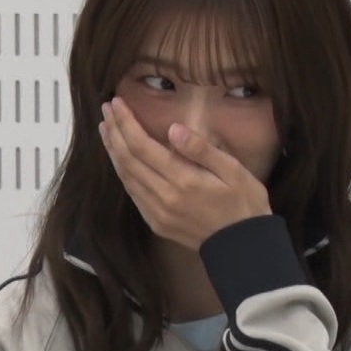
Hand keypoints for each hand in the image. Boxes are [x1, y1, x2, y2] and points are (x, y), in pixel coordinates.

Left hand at [100, 97, 271, 251]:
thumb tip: (174, 128)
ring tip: (106, 129)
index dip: (126, 123)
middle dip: (115, 132)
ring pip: (126, 177)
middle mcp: (163, 197)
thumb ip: (202, 149)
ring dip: (113, 151)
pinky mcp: (157, 223)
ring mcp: (157, 213)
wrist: (245, 247)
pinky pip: (133, 194)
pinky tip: (120, 160)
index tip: (116, 103)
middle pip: (128, 160)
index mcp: (182, 180)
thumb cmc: (245, 203)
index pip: (142, 146)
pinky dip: (122, 172)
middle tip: (106, 110)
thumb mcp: (233, 170)